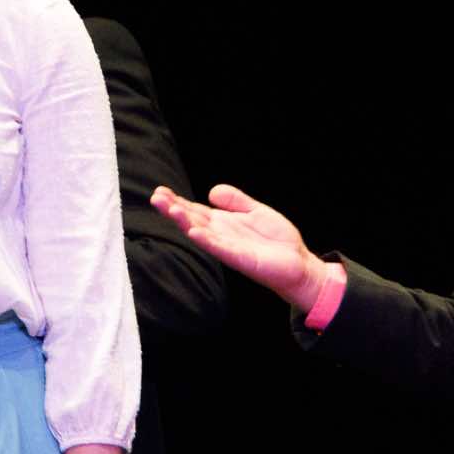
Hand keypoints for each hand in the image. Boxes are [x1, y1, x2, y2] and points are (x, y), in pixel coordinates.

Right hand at [152, 183, 331, 311]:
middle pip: (192, 220)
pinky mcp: (240, 258)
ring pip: (201, 233)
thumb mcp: (255, 210)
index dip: (177, 201)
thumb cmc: (276, 240)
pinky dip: (207, 241)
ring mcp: (228, 247)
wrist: (297, 262)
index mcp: (222, 223)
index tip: (160, 191)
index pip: (194, 210)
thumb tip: (211, 191)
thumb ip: (235, 200)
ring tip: (170, 210)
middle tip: (155, 197)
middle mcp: (220, 235)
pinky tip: (195, 232)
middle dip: (173, 209)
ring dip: (185, 223)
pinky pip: (220, 248)